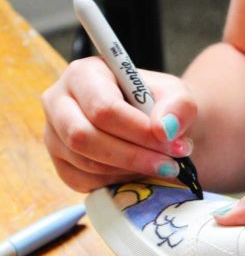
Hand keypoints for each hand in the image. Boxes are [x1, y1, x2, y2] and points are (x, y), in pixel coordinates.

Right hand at [42, 57, 196, 191]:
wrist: (151, 126)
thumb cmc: (158, 105)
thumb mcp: (177, 96)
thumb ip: (178, 107)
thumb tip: (163, 129)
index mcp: (84, 74)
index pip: (103, 108)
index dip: (139, 131)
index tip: (172, 144)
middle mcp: (59, 101)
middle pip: (84, 137)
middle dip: (132, 156)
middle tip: (169, 165)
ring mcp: (54, 134)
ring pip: (85, 162)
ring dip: (129, 170)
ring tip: (161, 167)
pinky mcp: (60, 164)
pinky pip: (83, 181)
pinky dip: (116, 182)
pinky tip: (139, 172)